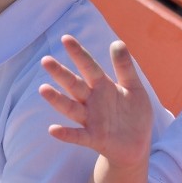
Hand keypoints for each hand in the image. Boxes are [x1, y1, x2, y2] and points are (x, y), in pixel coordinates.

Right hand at [39, 36, 152, 168]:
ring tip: (43, 89)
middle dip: (61, 74)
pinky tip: (53, 130)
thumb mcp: (134, 87)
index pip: (89, 67)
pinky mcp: (95, 138)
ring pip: (71, 108)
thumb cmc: (134, 114)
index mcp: (103, 87)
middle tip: (46, 61)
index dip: (78, 54)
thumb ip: (125, 67)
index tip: (66, 38)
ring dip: (57, 100)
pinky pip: (78, 136)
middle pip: (74, 85)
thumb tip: (116, 42)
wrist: (138, 144)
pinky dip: (66, 134)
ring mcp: (91, 120)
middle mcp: (92, 102)